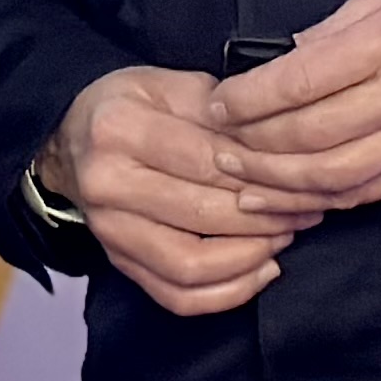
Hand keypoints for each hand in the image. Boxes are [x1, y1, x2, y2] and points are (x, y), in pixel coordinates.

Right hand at [42, 65, 321, 316]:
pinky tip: (261, 269)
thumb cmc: (129, 108)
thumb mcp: (170, 84)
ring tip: (286, 235)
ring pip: (192, 265)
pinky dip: (227, 293)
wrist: (71, 140)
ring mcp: (109, 230)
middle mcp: (107, 183)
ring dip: (252, 256)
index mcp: (119, 128)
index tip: (304, 176)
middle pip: (205, 213)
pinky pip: (177, 296)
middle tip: (309, 207)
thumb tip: (279, 147)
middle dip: (269, 215)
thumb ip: (222, 111)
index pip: (207, 159)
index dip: (263, 172)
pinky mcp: (118, 262)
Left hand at [206, 0, 380, 213]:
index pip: (303, 79)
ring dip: (276, 184)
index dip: (250, 98)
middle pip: (311, 133)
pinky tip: (283, 200)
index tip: (218, 104)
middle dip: (252, 145)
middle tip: (217, 145)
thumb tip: (276, 63)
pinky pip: (362, 194)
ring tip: (237, 181)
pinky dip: (316, 202)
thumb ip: (330, 32)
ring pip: (332, 175)